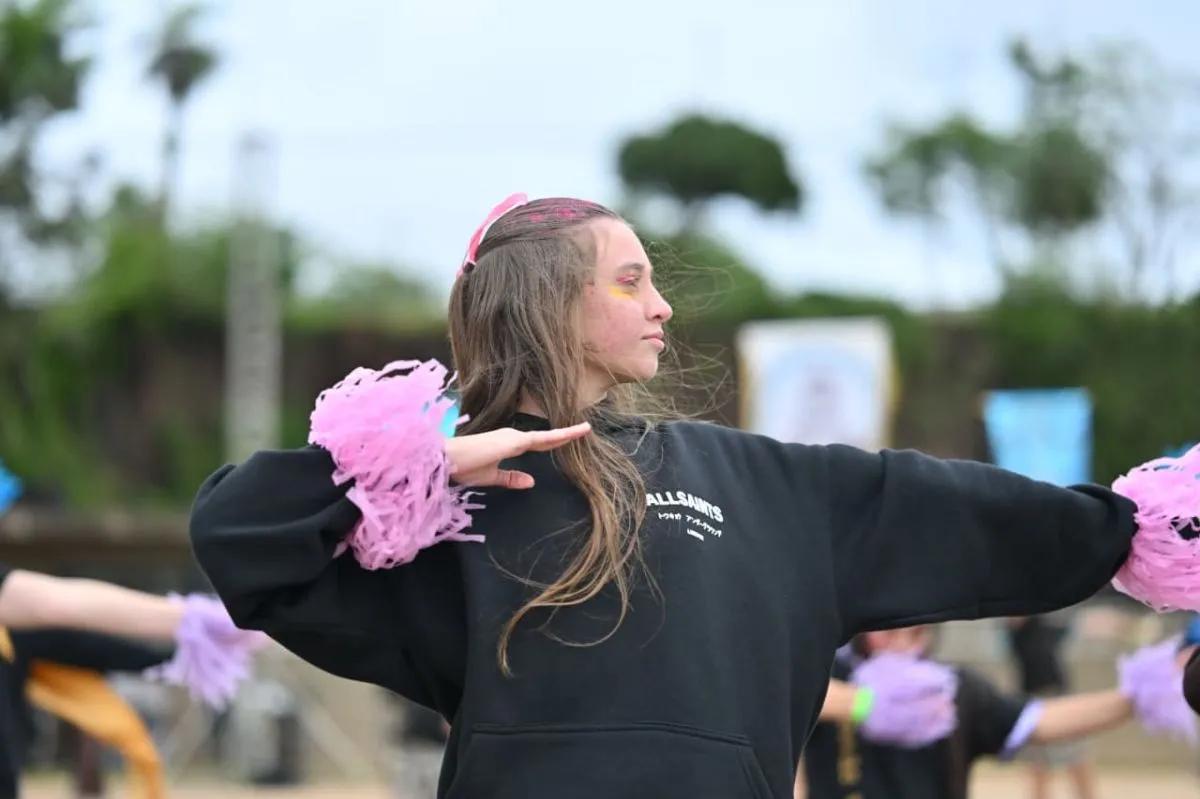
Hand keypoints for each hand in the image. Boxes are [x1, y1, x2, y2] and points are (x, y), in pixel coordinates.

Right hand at [444, 422, 591, 488]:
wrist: (445, 460)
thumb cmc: (462, 467)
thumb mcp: (491, 477)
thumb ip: (510, 478)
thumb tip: (530, 481)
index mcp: (509, 444)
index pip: (538, 443)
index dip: (555, 441)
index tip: (572, 437)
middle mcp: (513, 437)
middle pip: (546, 438)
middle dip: (566, 435)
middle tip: (586, 428)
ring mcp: (514, 437)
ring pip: (547, 437)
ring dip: (566, 434)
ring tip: (585, 429)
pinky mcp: (513, 441)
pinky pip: (541, 439)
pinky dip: (558, 437)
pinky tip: (571, 435)